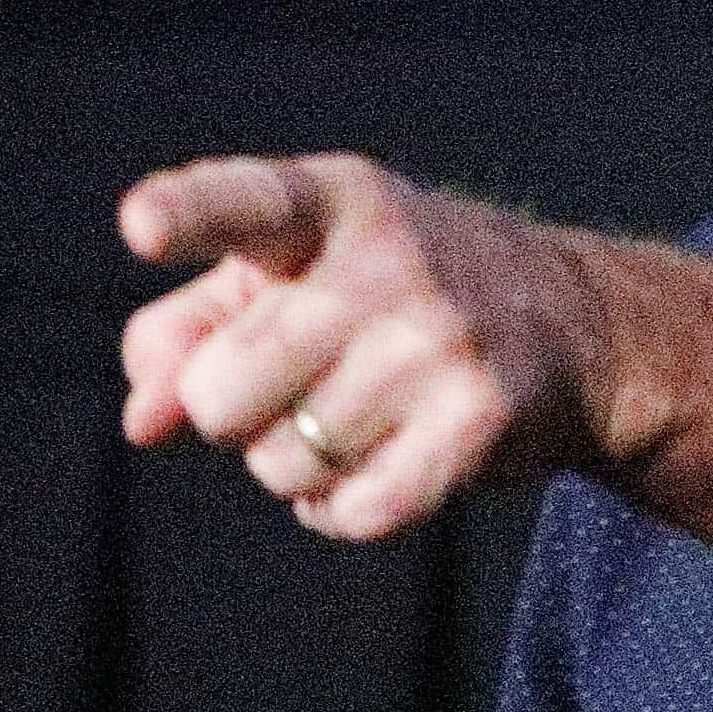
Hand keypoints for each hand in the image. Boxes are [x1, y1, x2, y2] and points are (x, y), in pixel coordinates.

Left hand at [117, 154, 606, 539]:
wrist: (572, 321)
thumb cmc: (385, 294)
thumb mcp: (287, 275)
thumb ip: (187, 331)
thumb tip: (142, 422)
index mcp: (334, 201)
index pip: (247, 203)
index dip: (189, 214)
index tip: (141, 225)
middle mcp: (391, 260)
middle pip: (220, 391)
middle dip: (229, 412)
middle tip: (294, 381)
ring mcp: (441, 340)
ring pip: (278, 465)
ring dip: (296, 462)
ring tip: (358, 413)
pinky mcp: (479, 419)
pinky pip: (349, 510)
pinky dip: (341, 508)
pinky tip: (381, 460)